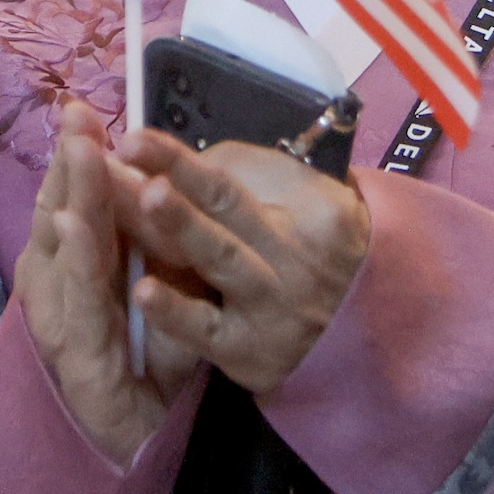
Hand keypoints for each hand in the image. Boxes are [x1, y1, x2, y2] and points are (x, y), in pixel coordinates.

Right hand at [16, 102, 193, 463]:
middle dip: (69, 161)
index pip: (75, 201)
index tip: (85, 110)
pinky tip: (72, 222)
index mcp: (75, 266)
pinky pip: (77, 301)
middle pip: (60, 212)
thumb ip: (158, 248)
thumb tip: (168, 187)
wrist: (133, 446)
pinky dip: (73, 260)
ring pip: (62, 248)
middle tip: (77, 112)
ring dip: (69, 195)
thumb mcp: (159, 293)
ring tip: (77, 150)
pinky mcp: (74, 355)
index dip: (78, 157)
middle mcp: (56, 286)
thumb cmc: (144, 366)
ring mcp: (59, 319)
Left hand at [115, 127, 369, 395]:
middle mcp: (291, 254)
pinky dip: (178, 314)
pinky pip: (210, 332)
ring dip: (183, 229)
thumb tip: (163, 161)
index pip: (229, 181)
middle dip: (178, 187)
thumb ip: (241, 176)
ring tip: (144, 200)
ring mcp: (272, 306)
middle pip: (223, 215)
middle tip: (128, 165)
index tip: (133, 140)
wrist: (365, 327)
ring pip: (222, 262)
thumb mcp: (299, 199)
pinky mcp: (252, 353)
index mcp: (303, 209)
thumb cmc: (309, 246)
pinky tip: (143, 294)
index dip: (178, 159)